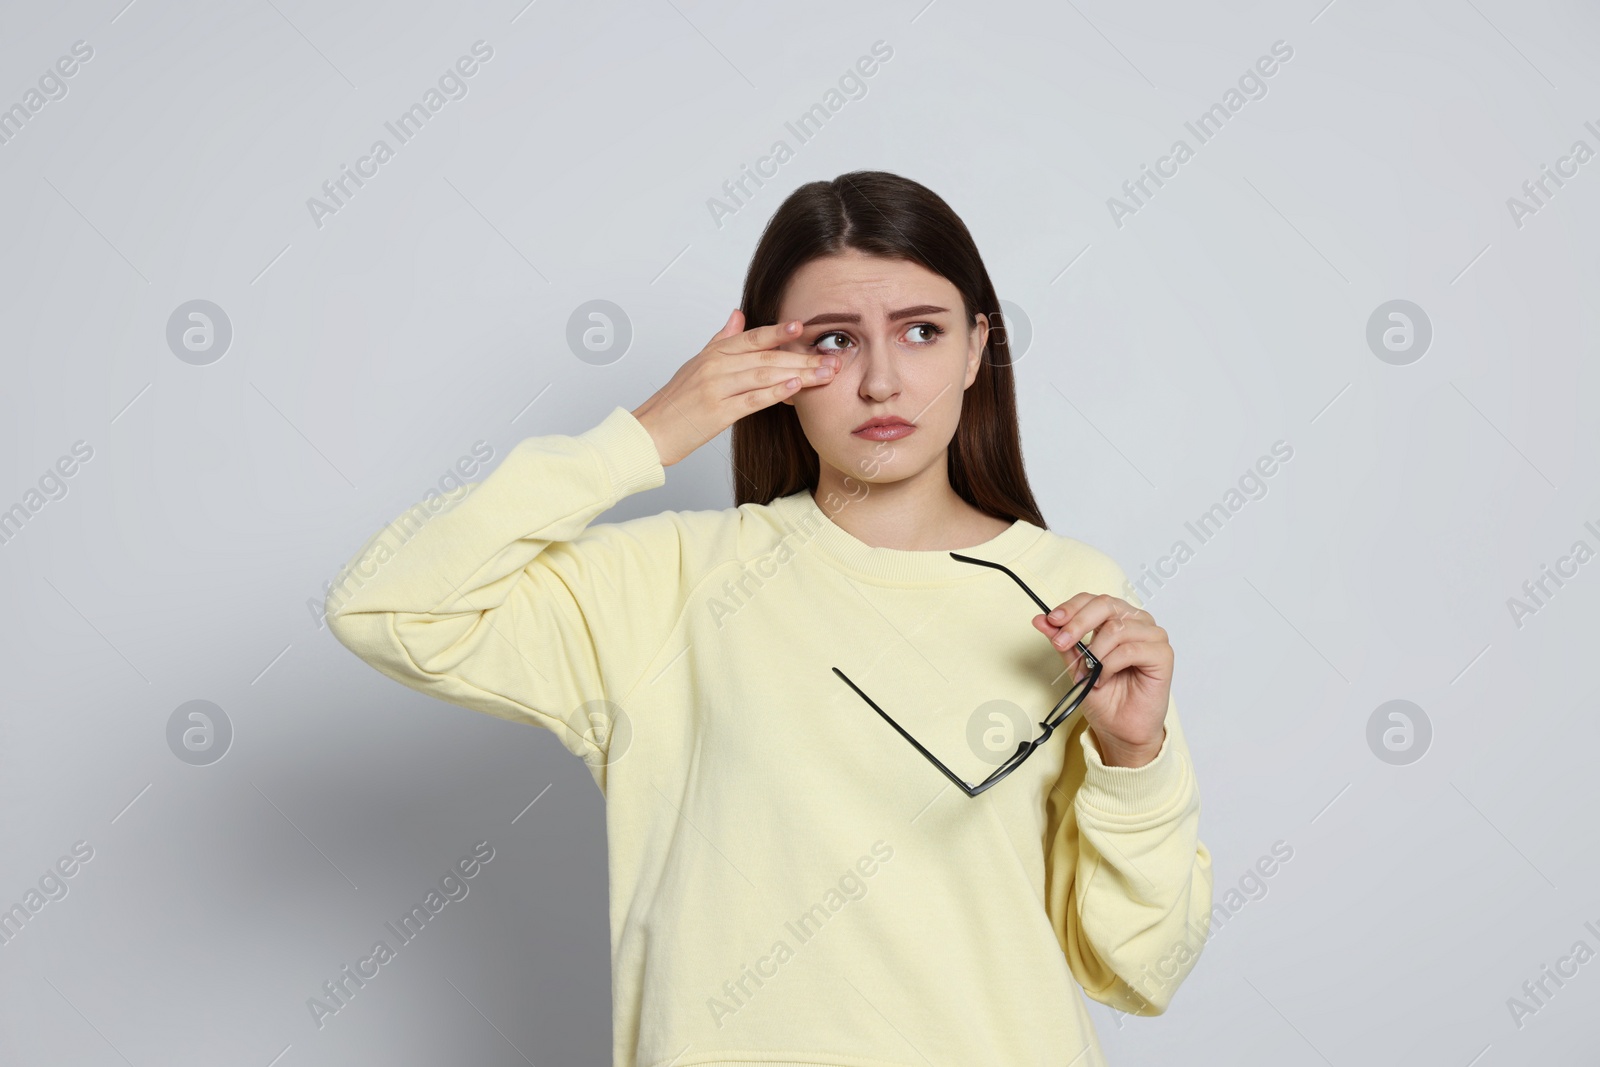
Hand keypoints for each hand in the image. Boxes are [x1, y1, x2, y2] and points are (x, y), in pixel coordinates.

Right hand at [630, 309, 841, 466]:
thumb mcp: (696, 364)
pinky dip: (775, 393)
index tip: (805, 328)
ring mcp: (717, 388)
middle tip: (831, 360)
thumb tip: (738, 314)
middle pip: (766, 357)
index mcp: (713, 354)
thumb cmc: (675, 402)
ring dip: (799, 374)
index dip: (779, 332)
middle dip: (802, 358)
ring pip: (764, 375)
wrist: (651, 431)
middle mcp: (715, 366)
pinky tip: (796, 389)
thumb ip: (721, 339)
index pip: (752, 338)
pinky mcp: (718, 412)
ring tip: (824, 375)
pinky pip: (752, 400)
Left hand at [1031, 594, 1172, 767]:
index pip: (1094, 600)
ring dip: (1096, 653)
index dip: (1071, 608)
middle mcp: (1137, 622)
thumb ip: (1063, 641)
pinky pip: (1130, 649)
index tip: (1051, 620)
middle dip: (1077, 624)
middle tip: (1061, 643)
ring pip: (1116, 628)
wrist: (1120, 729)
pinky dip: (1110, 664)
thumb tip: (1041, 619)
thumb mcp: (1076, 665)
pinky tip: (1104, 678)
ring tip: (1090, 674)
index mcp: (1117, 619)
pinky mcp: (1162, 654)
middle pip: (1106, 605)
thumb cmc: (1105, 697)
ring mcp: (1152, 636)